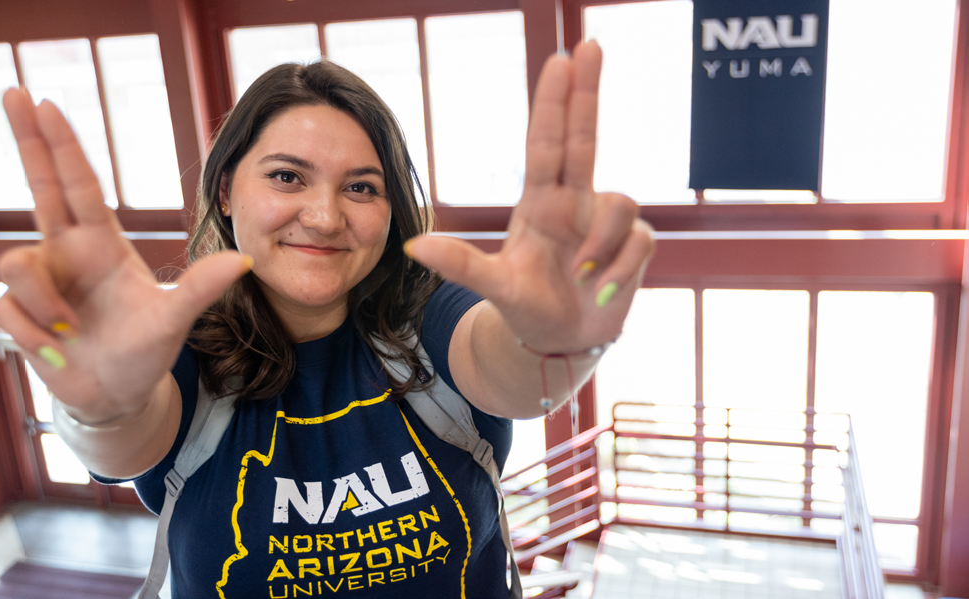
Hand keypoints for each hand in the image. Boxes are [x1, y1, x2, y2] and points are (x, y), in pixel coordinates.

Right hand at [0, 89, 249, 423]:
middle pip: (39, 185)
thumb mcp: (175, 320)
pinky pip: (7, 308)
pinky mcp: (17, 313)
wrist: (117, 396)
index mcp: (102, 245)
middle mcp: (66, 253)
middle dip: (24, 137)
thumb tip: (244, 260)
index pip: (78, 183)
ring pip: (17, 263)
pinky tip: (57, 348)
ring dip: (43, 300)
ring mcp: (40, 282)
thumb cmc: (145, 351)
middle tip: (10, 89)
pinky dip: (34, 333)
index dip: (61, 144)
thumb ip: (201, 289)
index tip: (45, 102)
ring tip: (72, 330)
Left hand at [405, 41, 653, 353]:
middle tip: (591, 45)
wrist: (560, 343)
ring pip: (620, 205)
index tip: (562, 59)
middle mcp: (575, 202)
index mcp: (541, 202)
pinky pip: (638, 243)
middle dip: (588, 92)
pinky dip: (618, 271)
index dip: (555, 102)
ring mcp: (605, 223)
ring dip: (601, 244)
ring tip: (580, 278)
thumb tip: (413, 247)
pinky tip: (598, 292)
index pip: (547, 143)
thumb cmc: (526, 306)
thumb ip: (459, 266)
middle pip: (585, 137)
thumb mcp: (493, 286)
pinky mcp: (634, 247)